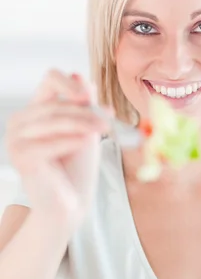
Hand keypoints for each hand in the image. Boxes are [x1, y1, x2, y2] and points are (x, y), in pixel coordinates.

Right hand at [5, 69, 112, 232]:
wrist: (71, 202)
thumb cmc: (77, 167)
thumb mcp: (86, 128)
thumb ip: (83, 105)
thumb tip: (82, 76)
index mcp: (36, 109)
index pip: (50, 80)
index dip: (70, 84)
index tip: (88, 97)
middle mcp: (21, 121)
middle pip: (56, 104)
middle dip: (85, 112)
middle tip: (108, 121)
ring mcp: (15, 139)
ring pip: (53, 121)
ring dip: (82, 124)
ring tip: (103, 129)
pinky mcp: (20, 157)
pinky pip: (47, 143)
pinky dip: (69, 141)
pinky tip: (85, 142)